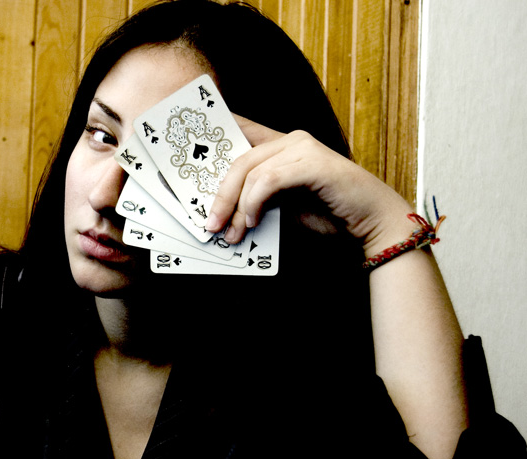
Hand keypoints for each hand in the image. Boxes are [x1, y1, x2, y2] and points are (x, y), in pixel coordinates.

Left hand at [205, 118, 413, 258]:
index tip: (182, 154)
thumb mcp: (280, 206)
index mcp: (279, 145)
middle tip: (209, 224)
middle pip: (237, 158)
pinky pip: (268, 180)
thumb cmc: (326, 214)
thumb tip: (219, 211)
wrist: (369, 224)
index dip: (210, 138)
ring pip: (249, 170)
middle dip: (218, 195)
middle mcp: (289, 139)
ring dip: (234, 206)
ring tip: (230, 232)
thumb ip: (254, 199)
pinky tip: (253, 222)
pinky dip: (255, 203)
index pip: (237, 133)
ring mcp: (302, 147)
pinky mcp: (313, 163)